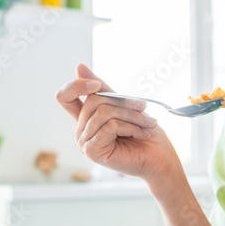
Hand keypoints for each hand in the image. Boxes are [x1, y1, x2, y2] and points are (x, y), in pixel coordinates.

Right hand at [55, 64, 178, 179]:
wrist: (159, 158)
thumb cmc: (145, 133)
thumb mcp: (125, 105)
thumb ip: (103, 90)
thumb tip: (79, 67)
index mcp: (86, 119)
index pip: (65, 97)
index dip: (76, 85)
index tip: (97, 84)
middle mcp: (81, 130)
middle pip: (93, 101)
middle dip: (124, 102)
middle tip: (144, 108)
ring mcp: (84, 142)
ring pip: (104, 113)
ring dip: (132, 116)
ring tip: (148, 124)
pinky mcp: (92, 151)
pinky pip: (110, 126)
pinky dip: (130, 127)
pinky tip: (141, 135)